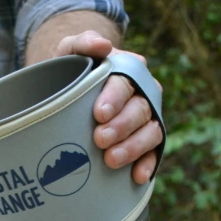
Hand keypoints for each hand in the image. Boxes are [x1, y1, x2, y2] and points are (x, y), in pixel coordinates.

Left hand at [54, 31, 163, 184]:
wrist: (68, 93)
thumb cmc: (70, 70)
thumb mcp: (70, 51)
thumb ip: (83, 42)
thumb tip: (103, 46)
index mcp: (128, 71)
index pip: (126, 83)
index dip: (115, 98)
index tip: (99, 113)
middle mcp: (142, 94)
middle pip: (140, 110)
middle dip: (122, 126)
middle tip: (100, 139)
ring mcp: (145, 120)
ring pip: (150, 132)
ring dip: (133, 147)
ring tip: (111, 160)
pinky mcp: (145, 142)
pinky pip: (153, 154)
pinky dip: (148, 165)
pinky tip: (138, 177)